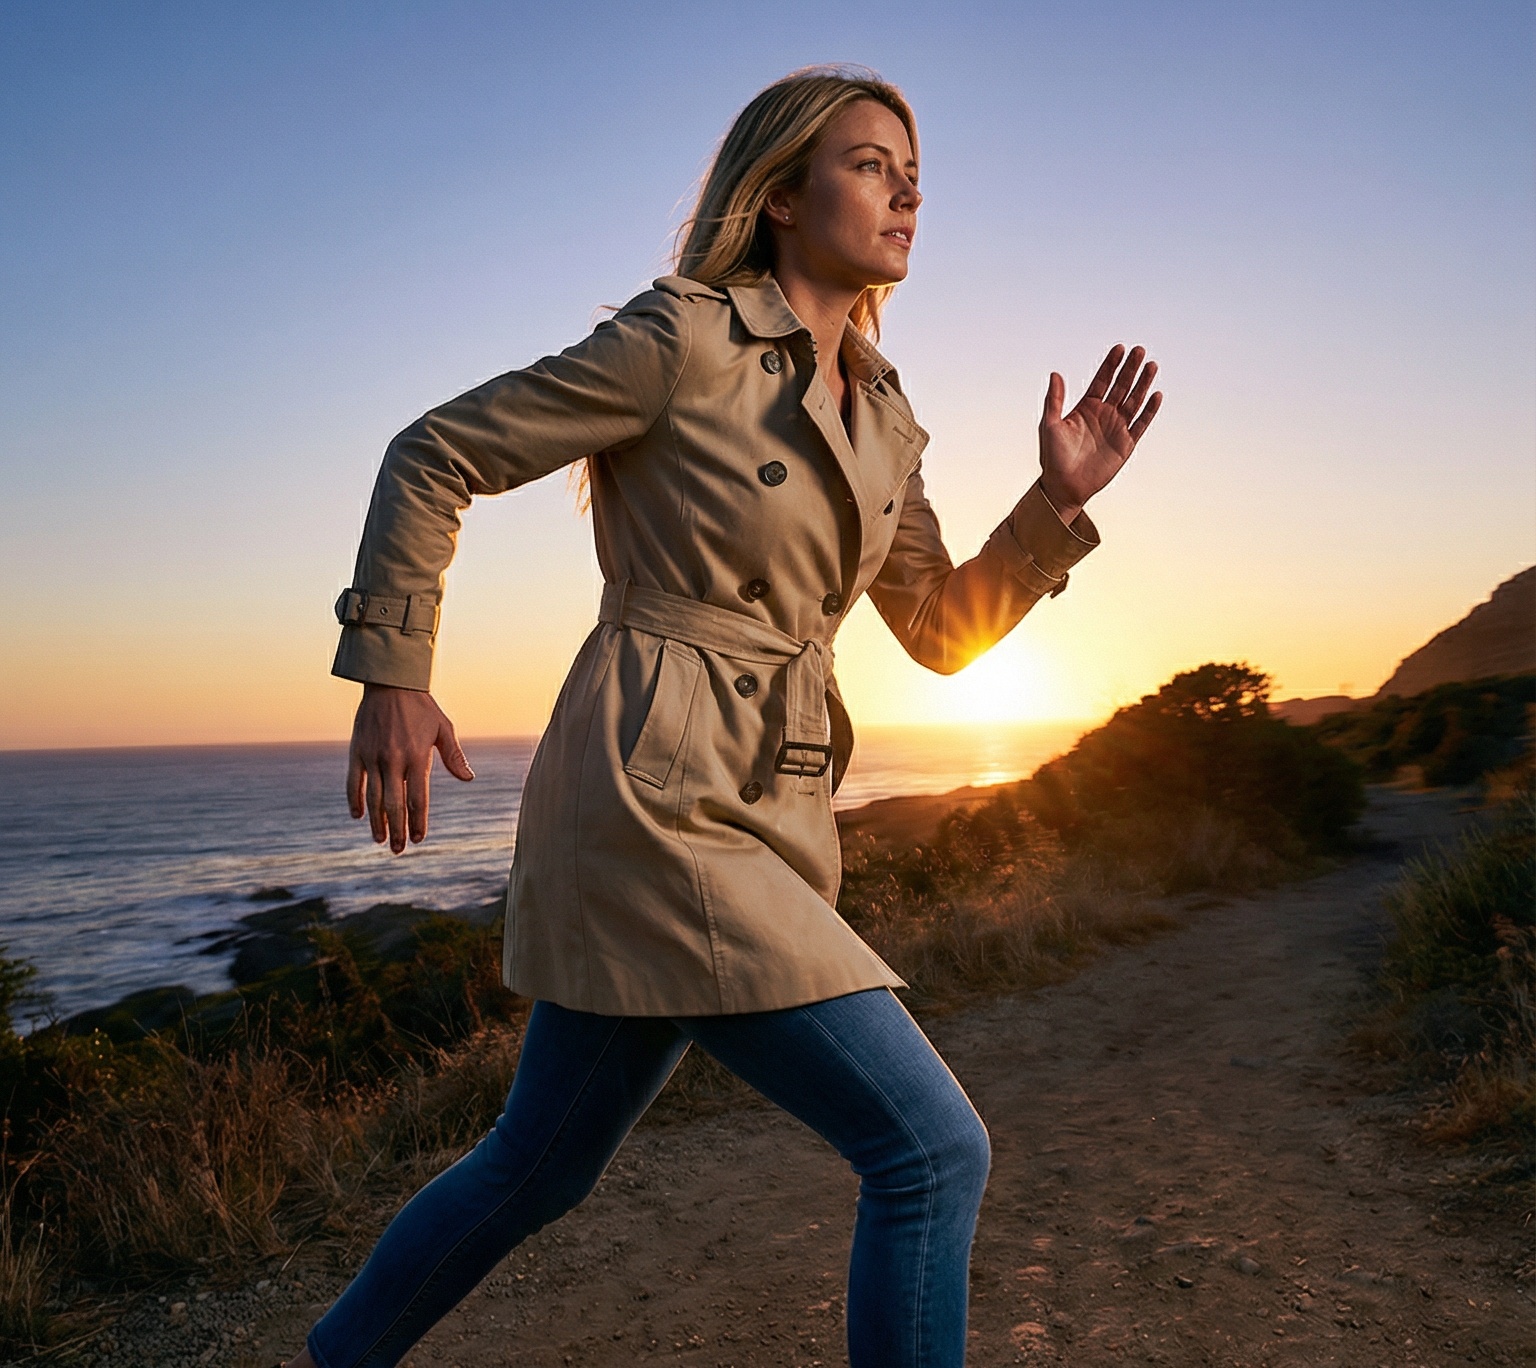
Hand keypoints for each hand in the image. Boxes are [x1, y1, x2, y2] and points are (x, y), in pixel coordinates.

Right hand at [346, 684, 473, 853]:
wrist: (390, 684)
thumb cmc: (421, 707)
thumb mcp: (443, 728)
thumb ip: (453, 756)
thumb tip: (468, 779)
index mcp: (417, 756)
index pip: (418, 798)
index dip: (418, 821)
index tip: (419, 838)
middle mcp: (394, 760)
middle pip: (395, 804)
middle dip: (398, 829)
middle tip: (399, 849)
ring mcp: (373, 756)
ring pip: (373, 797)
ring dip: (376, 821)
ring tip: (380, 839)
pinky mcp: (356, 751)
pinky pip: (352, 781)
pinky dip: (354, 800)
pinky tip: (358, 815)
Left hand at [1038, 345, 1161, 521]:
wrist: (1064, 486)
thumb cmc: (1053, 456)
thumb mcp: (1050, 425)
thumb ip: (1054, 400)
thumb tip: (1055, 374)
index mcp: (1086, 407)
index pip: (1102, 380)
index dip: (1110, 364)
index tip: (1119, 348)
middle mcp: (1103, 414)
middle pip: (1121, 386)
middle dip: (1130, 368)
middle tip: (1139, 350)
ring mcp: (1116, 427)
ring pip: (1133, 401)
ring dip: (1143, 384)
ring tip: (1151, 365)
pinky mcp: (1126, 443)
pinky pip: (1141, 423)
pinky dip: (1149, 410)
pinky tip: (1156, 394)